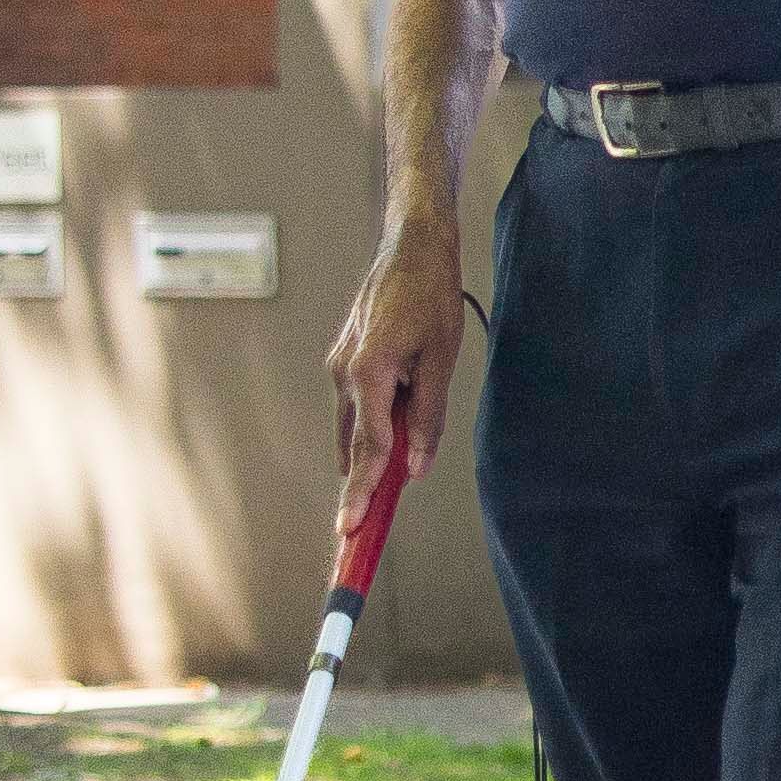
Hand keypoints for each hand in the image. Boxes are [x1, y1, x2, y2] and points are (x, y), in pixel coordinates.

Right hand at [331, 223, 467, 558]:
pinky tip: (387, 444)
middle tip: (354, 534)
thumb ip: (426, 418)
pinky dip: (368, 430)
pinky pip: (354, 407)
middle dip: (357, 489)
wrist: (412, 246)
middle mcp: (343, 371)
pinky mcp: (344, 358)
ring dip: (367, 458)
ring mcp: (339, 364)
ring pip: (352, 428)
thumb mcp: (441, 361)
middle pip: (353, 446)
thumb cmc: (431, 297)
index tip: (350, 531)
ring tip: (377, 496)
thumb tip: (415, 468)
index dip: (362, 494)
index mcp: (368, 372)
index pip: (369, 449)